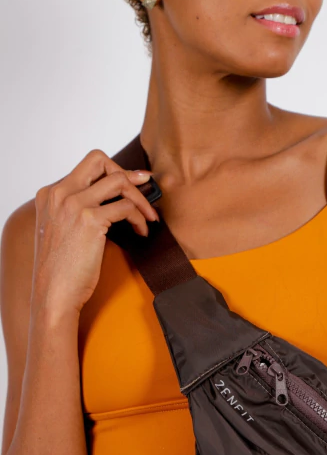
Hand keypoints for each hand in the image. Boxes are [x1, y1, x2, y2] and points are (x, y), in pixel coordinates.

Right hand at [32, 149, 159, 315]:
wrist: (54, 294)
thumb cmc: (62, 270)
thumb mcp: (62, 231)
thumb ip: (77, 211)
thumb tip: (112, 202)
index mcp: (50, 194)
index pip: (87, 167)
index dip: (113, 172)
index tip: (134, 181)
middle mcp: (59, 193)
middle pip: (100, 160)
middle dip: (127, 174)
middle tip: (146, 188)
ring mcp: (74, 204)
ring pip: (118, 181)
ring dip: (140, 198)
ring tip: (149, 218)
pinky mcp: (90, 220)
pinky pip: (126, 207)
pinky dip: (139, 218)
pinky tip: (142, 232)